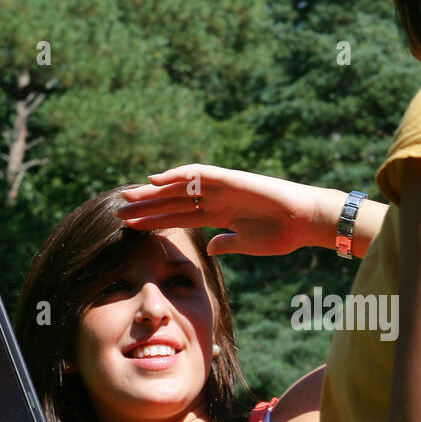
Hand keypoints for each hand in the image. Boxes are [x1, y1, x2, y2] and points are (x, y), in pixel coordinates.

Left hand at [115, 164, 342, 257]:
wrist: (303, 221)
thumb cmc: (281, 234)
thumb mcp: (246, 244)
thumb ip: (226, 244)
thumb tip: (208, 247)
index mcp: (218, 215)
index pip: (178, 218)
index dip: (154, 222)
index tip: (130, 228)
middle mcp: (215, 199)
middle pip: (172, 202)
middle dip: (145, 207)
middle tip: (117, 211)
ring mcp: (220, 187)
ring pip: (178, 187)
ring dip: (153, 192)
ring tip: (127, 197)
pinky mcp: (229, 178)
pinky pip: (197, 174)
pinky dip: (176, 175)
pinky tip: (155, 179)